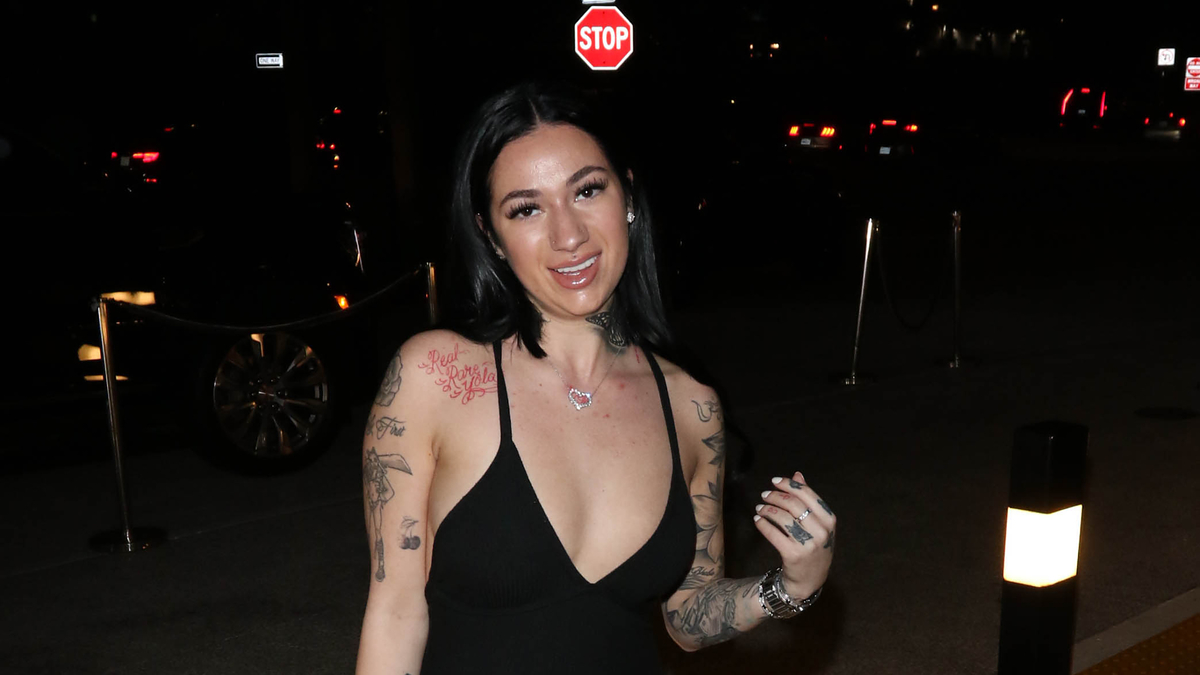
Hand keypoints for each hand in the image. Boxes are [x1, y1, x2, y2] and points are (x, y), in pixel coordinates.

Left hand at [754, 471, 834, 599]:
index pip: (807, 495)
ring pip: (782, 518)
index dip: (789, 485)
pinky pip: (773, 534)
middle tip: (764, 495)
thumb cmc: (813, 547)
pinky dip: (763, 524)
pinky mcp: (793, 555)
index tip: (774, 481)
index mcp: (830, 520)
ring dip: (767, 510)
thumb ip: (808, 499)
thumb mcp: (817, 524)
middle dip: (775, 496)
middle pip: (793, 504)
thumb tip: (797, 474)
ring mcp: (808, 544)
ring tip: (759, 508)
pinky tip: (758, 520)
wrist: (809, 580)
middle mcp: (822, 531)